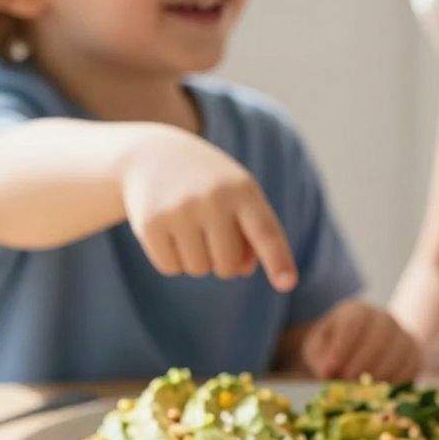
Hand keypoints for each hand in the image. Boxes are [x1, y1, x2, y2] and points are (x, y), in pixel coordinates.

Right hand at [117, 125, 297, 289]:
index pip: (264, 231)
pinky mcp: (151, 224)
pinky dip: (171, 258)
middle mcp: (212, 199)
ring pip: (198, 269)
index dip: (277, 260)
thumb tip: (241, 270)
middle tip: (209, 230)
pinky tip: (167, 230)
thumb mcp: (236, 197)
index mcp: (242, 190)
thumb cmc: (207, 184)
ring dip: (195, 258)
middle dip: (222, 260)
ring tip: (187, 224)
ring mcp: (180, 211)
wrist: (151, 155)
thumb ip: (251, 234)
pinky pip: (171, 268)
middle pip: (227, 266)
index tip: (288, 284)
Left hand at [297, 301, 420, 382]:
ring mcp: (401, 335)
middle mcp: (383, 319)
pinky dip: (396, 381)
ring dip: (379, 374)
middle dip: (362, 363)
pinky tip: (378, 392)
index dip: (342, 347)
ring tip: (361, 390)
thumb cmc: (331, 350)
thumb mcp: (318, 350)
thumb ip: (321, 357)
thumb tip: (328, 371)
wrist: (352, 354)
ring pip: (399, 352)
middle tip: (346, 382)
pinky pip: (411, 367)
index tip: (329, 370)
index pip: (353, 322)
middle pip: (380, 336)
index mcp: (355, 311)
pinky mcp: (413, 355)